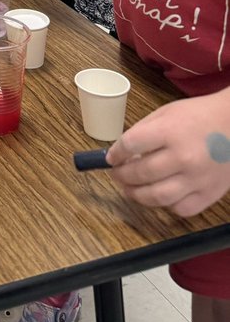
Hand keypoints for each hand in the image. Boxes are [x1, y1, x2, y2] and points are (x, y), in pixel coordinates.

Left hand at [106, 91, 229, 216]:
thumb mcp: (166, 113)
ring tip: (129, 189)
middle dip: (121, 176)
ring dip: (137, 195)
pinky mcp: (209, 194)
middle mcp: (182, 157)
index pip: (130, 145)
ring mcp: (197, 179)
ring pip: (157, 197)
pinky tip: (159, 195)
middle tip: (115, 174)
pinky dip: (166, 205)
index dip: (115, 153)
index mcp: (169, 132)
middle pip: (141, 173)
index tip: (110, 158)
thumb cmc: (198, 116)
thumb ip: (144, 131)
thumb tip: (122, 151)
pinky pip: (181, 208)